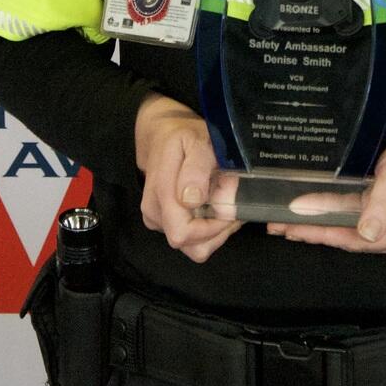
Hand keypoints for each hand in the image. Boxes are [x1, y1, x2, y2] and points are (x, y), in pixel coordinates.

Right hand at [134, 96, 240, 262]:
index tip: (230, 206)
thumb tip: (192, 200)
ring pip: (194, 247)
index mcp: (162, 192)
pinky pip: (192, 241)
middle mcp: (155, 211)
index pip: (184, 233)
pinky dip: (209, 230)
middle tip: (230, 203)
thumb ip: (197, 169)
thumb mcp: (197, 142)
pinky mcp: (163, 224)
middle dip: (218, 231)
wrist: (163, 138)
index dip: (214, 227)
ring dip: (216, 232)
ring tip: (223, 204)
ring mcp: (157, 220)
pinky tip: (213, 207)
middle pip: (192, 247)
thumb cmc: (185, 138)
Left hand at [273, 119, 385, 259]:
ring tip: (286, 225)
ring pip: (352, 236)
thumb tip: (366, 234)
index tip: (292, 227)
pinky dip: (335, 221)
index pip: (356, 239)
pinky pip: (358, 227)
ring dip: (321, 228)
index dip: (322, 232)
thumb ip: (380, 204)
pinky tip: (311, 219)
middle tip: (278, 227)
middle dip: (316, 232)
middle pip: (352, 241)